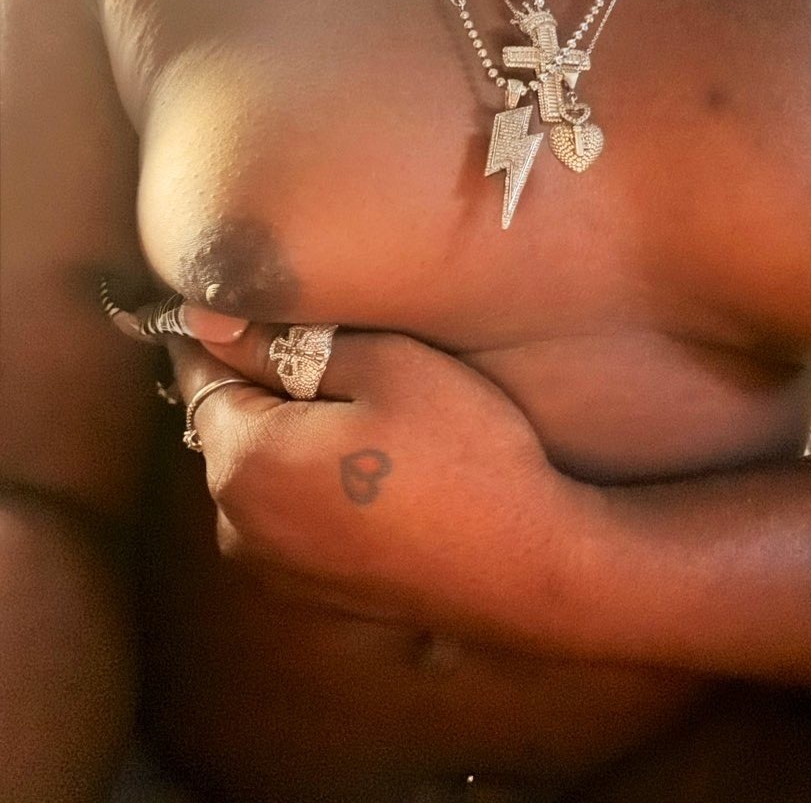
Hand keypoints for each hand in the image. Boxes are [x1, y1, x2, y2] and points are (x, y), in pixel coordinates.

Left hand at [165, 324, 584, 637]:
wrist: (528, 568)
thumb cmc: (465, 457)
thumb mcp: (386, 367)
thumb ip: (284, 342)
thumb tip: (209, 318)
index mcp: (243, 462)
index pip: (200, 370)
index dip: (229, 329)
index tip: (262, 306)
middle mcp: (238, 523)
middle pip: (228, 421)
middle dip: (269, 381)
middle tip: (345, 356)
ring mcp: (273, 565)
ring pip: (260, 466)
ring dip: (294, 432)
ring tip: (372, 416)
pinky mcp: (310, 587)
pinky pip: (288, 509)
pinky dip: (314, 479)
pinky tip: (379, 469)